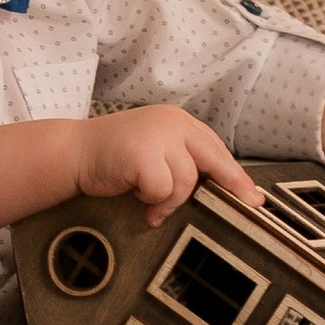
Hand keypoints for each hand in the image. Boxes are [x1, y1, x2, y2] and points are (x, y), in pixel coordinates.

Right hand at [76, 105, 262, 227]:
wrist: (74, 152)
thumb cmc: (113, 156)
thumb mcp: (154, 149)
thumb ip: (181, 159)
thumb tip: (218, 188)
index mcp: (178, 120)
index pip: (215, 148)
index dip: (234, 174)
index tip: (251, 195)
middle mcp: (172, 122)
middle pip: (214, 159)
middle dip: (232, 185)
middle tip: (249, 205)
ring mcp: (158, 136)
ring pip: (186, 181)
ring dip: (168, 200)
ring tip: (146, 200)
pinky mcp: (143, 154)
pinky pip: (163, 190)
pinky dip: (150, 200)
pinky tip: (134, 194)